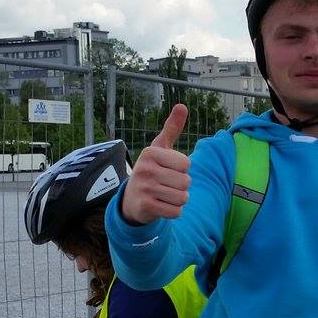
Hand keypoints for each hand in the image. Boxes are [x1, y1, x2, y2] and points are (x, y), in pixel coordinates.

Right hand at [120, 104, 190, 225]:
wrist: (131, 198)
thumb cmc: (151, 169)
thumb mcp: (159, 148)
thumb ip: (172, 128)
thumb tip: (182, 106)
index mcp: (150, 152)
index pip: (186, 164)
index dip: (182, 169)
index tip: (168, 169)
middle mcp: (145, 169)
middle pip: (186, 182)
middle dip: (181, 186)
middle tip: (166, 184)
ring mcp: (144, 189)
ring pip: (183, 197)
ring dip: (179, 199)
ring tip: (165, 194)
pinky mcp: (145, 207)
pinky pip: (176, 212)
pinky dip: (174, 211)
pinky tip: (162, 205)